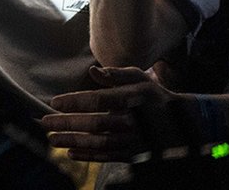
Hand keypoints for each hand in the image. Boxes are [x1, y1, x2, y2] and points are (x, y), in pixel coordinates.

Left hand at [42, 66, 200, 161]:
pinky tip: (71, 153)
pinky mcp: (136, 154)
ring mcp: (135, 140)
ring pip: (100, 143)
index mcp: (133, 99)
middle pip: (96, 124)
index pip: (100, 100)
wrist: (184, 122)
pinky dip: (90, 156)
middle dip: (68, 123)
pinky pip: (110, 157)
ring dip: (74, 141)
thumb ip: (116, 74)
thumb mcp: (140, 78)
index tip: (55, 102)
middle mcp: (134, 121)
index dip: (76, 102)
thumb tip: (93, 71)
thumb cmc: (154, 95)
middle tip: (45, 122)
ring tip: (52, 139)